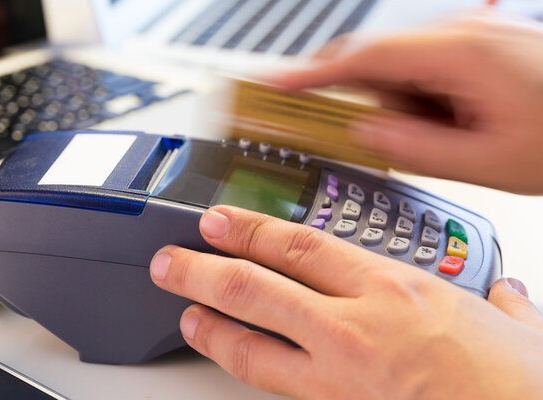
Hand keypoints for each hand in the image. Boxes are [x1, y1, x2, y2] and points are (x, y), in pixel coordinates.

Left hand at [150, 206, 542, 398]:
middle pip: (258, 286)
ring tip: (185, 312)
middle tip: (172, 259)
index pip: (300, 244)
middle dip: (204, 269)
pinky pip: (276, 388)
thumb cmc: (514, 383)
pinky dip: (247, 369)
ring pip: (254, 345)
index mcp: (393, 288)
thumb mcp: (511, 327)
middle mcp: (357, 326)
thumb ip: (498, 300)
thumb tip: (504, 292)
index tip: (219, 220)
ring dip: (210, 325)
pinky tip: (231, 362)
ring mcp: (340, 376)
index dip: (250, 228)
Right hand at [274, 10, 542, 193]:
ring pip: (404, 72)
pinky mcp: (477, 52)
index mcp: (459, 54)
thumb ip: (417, 148)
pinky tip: (453, 126)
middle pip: (380, 65)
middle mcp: (462, 36)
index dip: (311, 74)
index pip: (363, 58)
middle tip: (378, 137)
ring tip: (446, 138)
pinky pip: (429, 74)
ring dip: (403, 108)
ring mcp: (472, 40)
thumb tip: (366, 134)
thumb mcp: (489, 160)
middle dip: (368, 103)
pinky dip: (424, 103)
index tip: (274, 85)